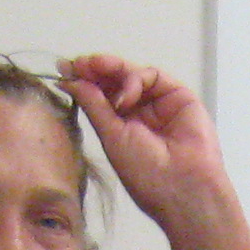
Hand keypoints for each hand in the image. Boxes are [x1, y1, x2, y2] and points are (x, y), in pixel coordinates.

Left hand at [59, 54, 226, 229]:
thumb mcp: (110, 136)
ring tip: (98, 71)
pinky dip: (134, 79)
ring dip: (113, 70)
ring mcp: (159, 104)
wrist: (183, 186)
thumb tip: (70, 80)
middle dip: (96, 69)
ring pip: (132, 74)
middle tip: (79, 64)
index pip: (101, 96)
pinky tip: (125, 95)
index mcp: (122, 128)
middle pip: (116, 81)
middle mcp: (141, 115)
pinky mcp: (178, 96)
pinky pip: (152, 76)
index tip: (66, 70)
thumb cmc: (148, 176)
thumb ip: (93, 104)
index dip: (85, 81)